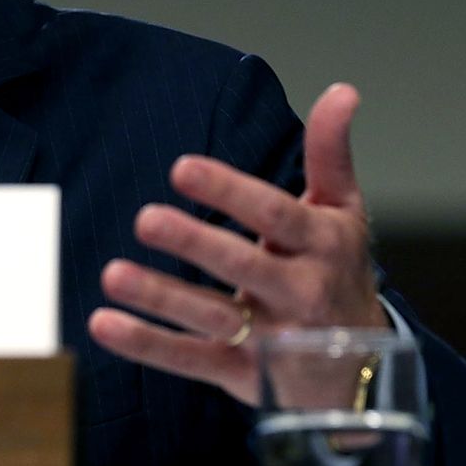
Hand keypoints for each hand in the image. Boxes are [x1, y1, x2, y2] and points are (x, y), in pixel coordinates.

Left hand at [87, 82, 386, 405]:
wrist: (362, 372)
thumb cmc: (340, 272)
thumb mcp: (344, 212)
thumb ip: (330, 152)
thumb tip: (342, 90)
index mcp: (322, 244)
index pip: (275, 215)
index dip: (229, 192)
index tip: (182, 170)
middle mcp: (300, 293)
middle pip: (242, 267)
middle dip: (194, 243)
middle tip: (145, 219)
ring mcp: (271, 339)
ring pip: (211, 317)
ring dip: (159, 298)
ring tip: (112, 274)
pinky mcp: (243, 374)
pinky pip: (190, 358)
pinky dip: (146, 344)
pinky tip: (103, 323)